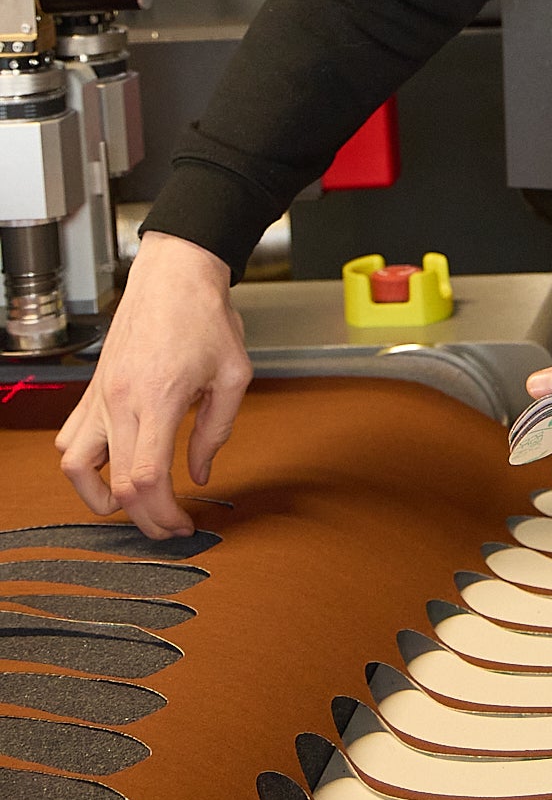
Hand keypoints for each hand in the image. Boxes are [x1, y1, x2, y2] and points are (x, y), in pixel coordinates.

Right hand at [54, 233, 252, 539]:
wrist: (175, 273)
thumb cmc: (205, 315)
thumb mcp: (233, 375)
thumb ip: (216, 431)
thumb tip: (200, 472)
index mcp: (157, 398)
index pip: (145, 480)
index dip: (163, 515)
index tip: (183, 525)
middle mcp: (119, 401)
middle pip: (115, 486)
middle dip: (144, 519)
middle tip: (169, 527)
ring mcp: (100, 395)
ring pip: (74, 468)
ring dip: (99, 497)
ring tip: (131, 503)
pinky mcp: (93, 389)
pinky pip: (70, 438)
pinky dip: (84, 465)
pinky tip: (112, 466)